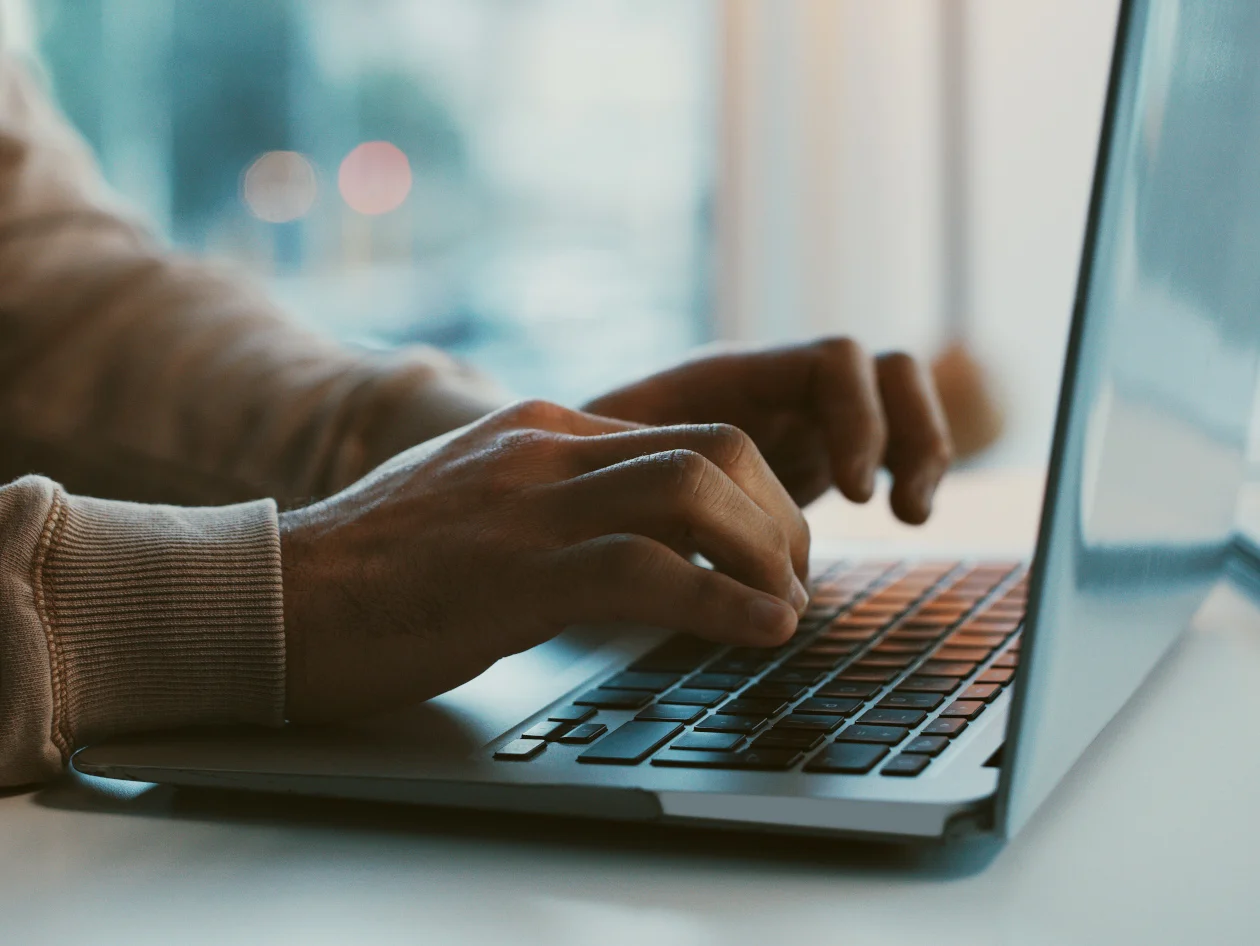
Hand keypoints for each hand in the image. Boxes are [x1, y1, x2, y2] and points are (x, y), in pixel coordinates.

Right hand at [279, 400, 810, 721]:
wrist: (273, 595)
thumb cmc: (375, 568)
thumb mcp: (479, 503)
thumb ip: (552, 497)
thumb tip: (636, 535)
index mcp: (541, 429)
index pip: (690, 432)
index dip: (756, 492)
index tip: (775, 549)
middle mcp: (545, 450)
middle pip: (714, 447)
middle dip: (778, 516)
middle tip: (794, 579)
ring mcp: (528, 506)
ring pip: (694, 492)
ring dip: (766, 554)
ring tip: (787, 608)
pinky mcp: (513, 574)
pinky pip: (649, 571)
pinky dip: (724, 603)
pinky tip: (762, 631)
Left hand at [585, 339, 952, 522]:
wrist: (568, 476)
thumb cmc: (576, 468)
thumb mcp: (608, 469)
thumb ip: (653, 477)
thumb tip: (687, 519)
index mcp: (731, 375)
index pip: (832, 361)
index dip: (857, 419)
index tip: (855, 493)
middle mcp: (774, 386)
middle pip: (882, 370)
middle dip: (907, 432)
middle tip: (891, 508)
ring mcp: (797, 416)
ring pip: (895, 400)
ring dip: (920, 449)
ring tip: (910, 514)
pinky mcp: (808, 455)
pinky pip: (884, 441)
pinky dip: (905, 469)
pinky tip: (900, 516)